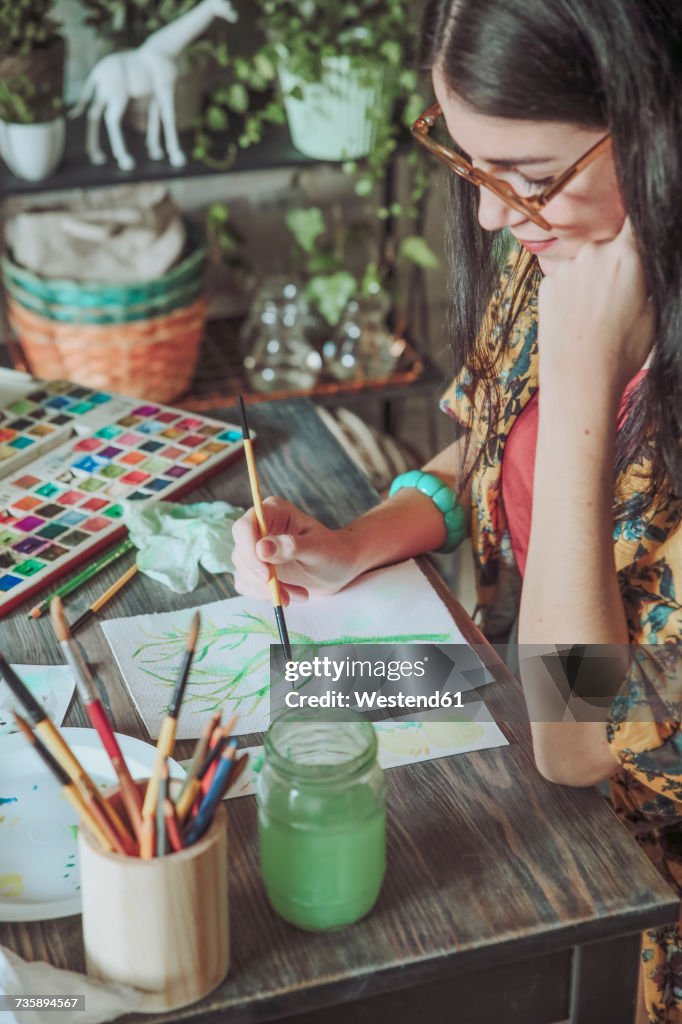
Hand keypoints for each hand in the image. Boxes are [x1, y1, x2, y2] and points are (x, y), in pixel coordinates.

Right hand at [231, 497, 359, 604]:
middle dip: (261, 579)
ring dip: (269, 590)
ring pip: (243, 573)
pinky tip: (290, 594)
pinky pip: (247, 585)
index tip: (267, 575)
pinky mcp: (255, 569)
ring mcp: (255, 549)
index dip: (249, 551)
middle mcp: (259, 528)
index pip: (245, 526)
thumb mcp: (319, 548)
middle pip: (240, 553)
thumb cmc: (333, 551)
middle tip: (284, 595)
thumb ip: (292, 546)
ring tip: (300, 594)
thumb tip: (262, 548)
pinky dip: (267, 595)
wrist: (338, 568)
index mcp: (273, 512)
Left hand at [538, 218, 653, 393]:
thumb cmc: (622, 350)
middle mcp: (593, 252)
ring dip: (592, 277)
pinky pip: (566, 278)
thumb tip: (648, 265)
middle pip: (610, 244)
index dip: (640, 230)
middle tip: (621, 294)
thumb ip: (650, 277)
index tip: (640, 242)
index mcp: (627, 254)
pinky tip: (578, 317)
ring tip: (597, 312)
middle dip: (616, 261)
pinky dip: (573, 291)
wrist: (578, 378)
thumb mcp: (654, 311)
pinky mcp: (547, 284)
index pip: (638, 220)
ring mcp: (566, 268)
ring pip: (586, 262)